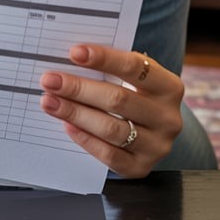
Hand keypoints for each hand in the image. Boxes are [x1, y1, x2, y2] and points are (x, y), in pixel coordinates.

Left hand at [38, 45, 183, 177]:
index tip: (75, 52)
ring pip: (111, 128)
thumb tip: (73, 58)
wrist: (153, 134)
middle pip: (118, 99)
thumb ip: (112, 69)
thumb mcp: (135, 80)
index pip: (135, 67)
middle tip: (50, 80)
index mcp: (169, 87)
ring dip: (75, 113)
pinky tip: (67, 125)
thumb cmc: (136, 97)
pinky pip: (109, 155)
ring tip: (50, 102)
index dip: (104, 59)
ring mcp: (157, 145)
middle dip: (79, 88)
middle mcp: (168, 117)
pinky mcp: (141, 167)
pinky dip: (85, 139)